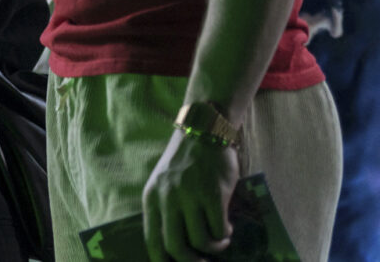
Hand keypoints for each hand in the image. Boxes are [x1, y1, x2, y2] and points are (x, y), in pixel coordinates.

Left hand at [141, 129, 239, 261]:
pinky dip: (225, 235)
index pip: (152, 242)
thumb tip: (177, 248)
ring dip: (215, 248)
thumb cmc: (185, 164)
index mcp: (151, 199)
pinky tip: (228, 228)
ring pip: (200, 241)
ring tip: (221, 241)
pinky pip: (219, 229)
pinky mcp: (212, 193)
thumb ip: (166, 210)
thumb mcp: (164, 185)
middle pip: (175, 248)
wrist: (202, 131)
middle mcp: (166, 199)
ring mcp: (189, 196)